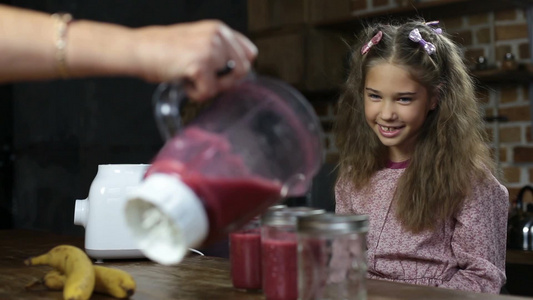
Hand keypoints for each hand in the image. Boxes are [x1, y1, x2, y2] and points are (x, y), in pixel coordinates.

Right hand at [133, 20, 256, 100]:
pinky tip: (184, 82)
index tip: (223, 74)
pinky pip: (209, 92)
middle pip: (242, 71)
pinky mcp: (200, 64)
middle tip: (203, 79)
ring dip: (209, 88)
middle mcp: (218, 35)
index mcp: (219, 28)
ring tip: (191, 78)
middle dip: (224, 82)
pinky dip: (196, 94)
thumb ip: (219, 51)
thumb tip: (239, 71)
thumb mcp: (198, 42)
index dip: (238, 68)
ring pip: (228, 83)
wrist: (139, 50)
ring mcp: (211, 48)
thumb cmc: (163, 50)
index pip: (249, 52)